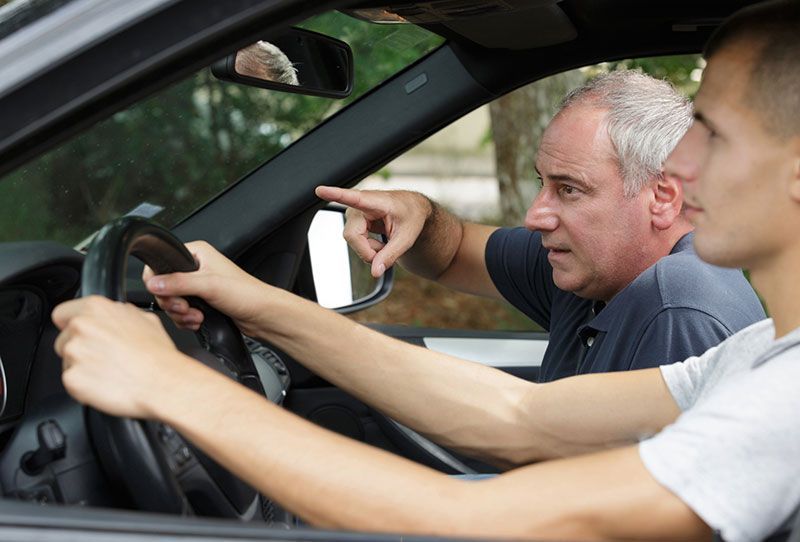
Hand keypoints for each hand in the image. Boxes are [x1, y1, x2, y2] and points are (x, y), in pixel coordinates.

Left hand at [53, 296, 193, 418]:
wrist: (163, 382)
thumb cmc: (158, 355)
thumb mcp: (147, 320)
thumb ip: (122, 313)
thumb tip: (117, 314)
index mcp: (97, 308)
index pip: (62, 314)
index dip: (72, 325)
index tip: (82, 335)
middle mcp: (81, 327)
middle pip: (63, 340)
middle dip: (80, 349)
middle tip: (104, 357)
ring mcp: (74, 353)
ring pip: (67, 362)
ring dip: (83, 368)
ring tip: (109, 371)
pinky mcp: (72, 378)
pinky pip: (72, 382)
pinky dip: (85, 386)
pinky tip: (106, 383)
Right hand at [142, 240, 266, 333]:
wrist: (261, 314)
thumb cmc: (246, 293)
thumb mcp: (209, 285)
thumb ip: (178, 283)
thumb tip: (154, 283)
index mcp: (197, 253)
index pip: (162, 263)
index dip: (159, 281)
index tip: (168, 293)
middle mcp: (196, 267)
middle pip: (164, 286)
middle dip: (173, 302)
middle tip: (185, 307)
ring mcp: (198, 286)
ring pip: (172, 302)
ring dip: (181, 314)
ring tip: (196, 316)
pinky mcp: (201, 302)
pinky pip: (180, 312)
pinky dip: (186, 320)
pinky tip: (198, 321)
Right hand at [315, 186, 431, 277]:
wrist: (412, 211)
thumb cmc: (410, 217)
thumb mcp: (407, 238)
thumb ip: (390, 255)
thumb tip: (375, 272)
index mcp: (376, 201)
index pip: (353, 198)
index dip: (335, 194)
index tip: (320, 190)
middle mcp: (359, 206)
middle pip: (352, 236)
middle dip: (368, 250)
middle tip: (386, 252)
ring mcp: (354, 214)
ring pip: (353, 241)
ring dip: (370, 249)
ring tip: (385, 243)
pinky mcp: (352, 222)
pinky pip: (355, 242)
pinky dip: (368, 248)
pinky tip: (379, 242)